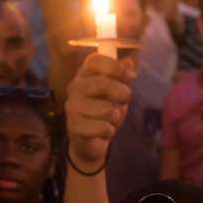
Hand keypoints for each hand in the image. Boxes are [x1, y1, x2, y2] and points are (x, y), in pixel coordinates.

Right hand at [65, 54, 135, 170]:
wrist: (89, 141)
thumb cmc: (103, 112)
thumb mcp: (116, 93)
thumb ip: (122, 77)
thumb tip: (128, 63)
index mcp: (84, 75)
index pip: (94, 61)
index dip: (114, 66)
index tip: (130, 75)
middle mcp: (74, 88)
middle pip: (102, 83)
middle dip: (121, 92)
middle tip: (125, 99)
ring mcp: (72, 107)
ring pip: (105, 108)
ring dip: (115, 116)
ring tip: (111, 119)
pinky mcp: (74, 127)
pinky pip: (101, 127)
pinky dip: (109, 131)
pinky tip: (104, 132)